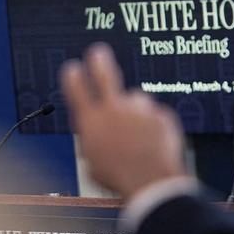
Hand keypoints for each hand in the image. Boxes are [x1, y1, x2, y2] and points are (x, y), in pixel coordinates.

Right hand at [60, 43, 185, 200]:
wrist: (151, 181)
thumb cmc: (119, 177)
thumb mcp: (94, 161)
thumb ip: (94, 140)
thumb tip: (98, 132)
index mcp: (91, 121)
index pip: (76, 89)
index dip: (73, 76)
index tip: (72, 68)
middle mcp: (114, 109)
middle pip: (105, 74)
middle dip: (99, 61)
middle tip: (98, 52)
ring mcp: (140, 109)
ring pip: (137, 102)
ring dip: (137, 115)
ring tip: (139, 140)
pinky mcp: (161, 114)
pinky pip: (156, 117)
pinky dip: (155, 127)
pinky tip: (154, 145)